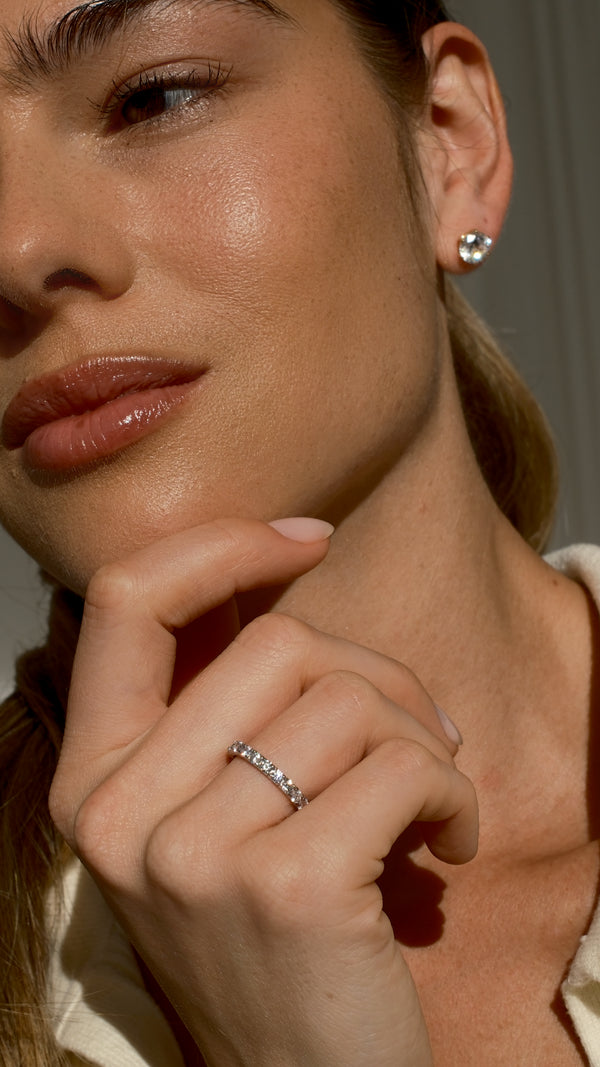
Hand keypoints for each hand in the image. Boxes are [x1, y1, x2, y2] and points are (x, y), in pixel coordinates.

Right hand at [50, 518, 477, 1065]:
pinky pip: (404, 766)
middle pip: (279, 643)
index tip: (308, 543)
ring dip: (424, 743)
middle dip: (379, 676)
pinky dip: (452, 794)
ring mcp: (192, 853)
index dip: (221, 547)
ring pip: (348, 698)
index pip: (126, 599)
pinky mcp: (286, 888)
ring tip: (431, 805)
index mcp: (92, 779)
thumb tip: (279, 565)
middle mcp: (116, 812)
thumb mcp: (211, 814)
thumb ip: (222, 705)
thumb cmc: (274, 935)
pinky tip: (448, 845)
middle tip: (417, 740)